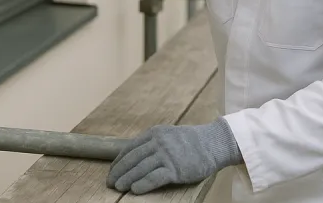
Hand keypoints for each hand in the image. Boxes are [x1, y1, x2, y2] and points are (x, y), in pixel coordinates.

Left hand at [106, 120, 241, 194]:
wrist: (212, 144)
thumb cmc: (190, 142)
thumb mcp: (168, 135)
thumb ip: (153, 142)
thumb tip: (135, 156)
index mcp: (154, 133)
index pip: (130, 148)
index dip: (118, 161)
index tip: (112, 171)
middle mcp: (158, 142)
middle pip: (132, 159)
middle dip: (119, 171)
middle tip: (110, 182)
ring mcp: (166, 155)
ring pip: (140, 168)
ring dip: (127, 179)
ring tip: (118, 187)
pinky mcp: (175, 168)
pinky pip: (154, 177)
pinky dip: (142, 184)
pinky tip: (134, 190)